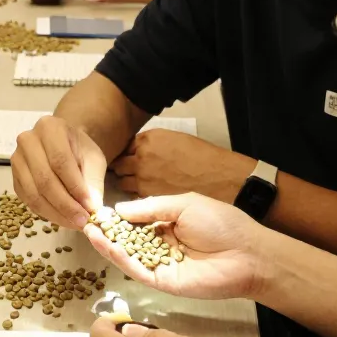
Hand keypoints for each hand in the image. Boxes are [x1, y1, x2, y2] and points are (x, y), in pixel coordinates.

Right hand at [12, 115, 107, 228]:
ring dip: (56, 214)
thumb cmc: (80, 150)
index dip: (75, 187)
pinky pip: (29, 201)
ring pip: (34, 194)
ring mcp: (17, 160)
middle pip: (45, 180)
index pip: (60, 161)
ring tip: (75, 223)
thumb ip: (93, 182)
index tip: (90, 207)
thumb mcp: (94, 160)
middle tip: (83, 221)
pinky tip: (63, 219)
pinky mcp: (14, 179)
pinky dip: (47, 214)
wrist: (64, 146)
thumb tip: (92, 208)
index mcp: (49, 128)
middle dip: (66, 205)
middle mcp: (28, 141)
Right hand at [83, 194, 268, 299]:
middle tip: (85, 222)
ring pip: (128, 256)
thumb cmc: (222, 224)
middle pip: (128, 240)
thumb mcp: (184, 204)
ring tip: (89, 232)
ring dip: (108, 246)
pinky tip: (108, 247)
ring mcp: (160, 265)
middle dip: (107, 232)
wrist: (248, 254)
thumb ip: (151, 207)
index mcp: (168, 224)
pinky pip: (138, 271)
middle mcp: (161, 245)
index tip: (97, 210)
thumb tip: (119, 209)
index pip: (135, 222)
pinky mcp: (163, 282)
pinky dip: (121, 260)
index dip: (117, 217)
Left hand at [112, 130, 254, 200]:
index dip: (128, 153)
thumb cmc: (201, 156)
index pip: (124, 146)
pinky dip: (138, 197)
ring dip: (128, 183)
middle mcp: (140, 158)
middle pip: (118, 164)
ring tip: (141, 185)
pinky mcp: (148, 197)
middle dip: (123, 168)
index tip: (130, 157)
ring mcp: (142, 179)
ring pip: (122, 182)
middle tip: (130, 172)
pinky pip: (134, 197)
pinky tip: (149, 195)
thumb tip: (138, 151)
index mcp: (147, 140)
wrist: (217, 177)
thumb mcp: (174, 139)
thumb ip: (152, 145)